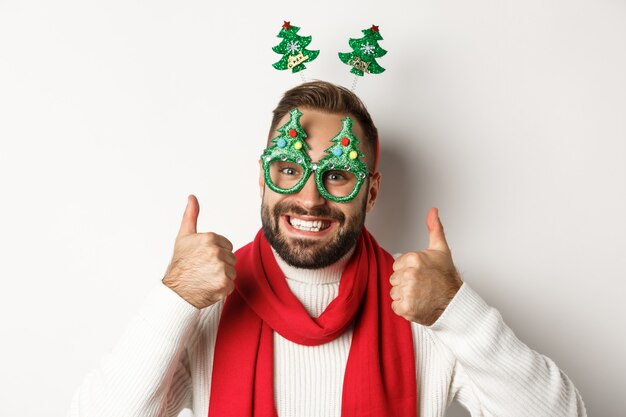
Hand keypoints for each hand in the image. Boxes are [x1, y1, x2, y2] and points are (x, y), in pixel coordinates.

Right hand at [162, 195, 236, 308]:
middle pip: (230, 258)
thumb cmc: (180, 264)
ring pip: (232, 271)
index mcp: (209, 238)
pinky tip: (209, 287)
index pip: (227, 245)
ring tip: (206, 278)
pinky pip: (231, 284)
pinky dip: (222, 288)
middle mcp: (216, 252)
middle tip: (204, 269)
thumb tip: (192, 197)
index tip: (203, 258)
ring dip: (222, 276)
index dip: (216, 253)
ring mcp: (220, 268)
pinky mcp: (224, 284)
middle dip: (220, 264)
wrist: (175, 291)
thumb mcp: (184, 236)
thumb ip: (191, 215)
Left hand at [390, 208, 462, 325]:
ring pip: (394, 292)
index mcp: (414, 259)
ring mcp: (408, 292)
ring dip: (404, 295)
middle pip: (394, 278)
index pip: (397, 265)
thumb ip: (434, 229)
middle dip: (405, 282)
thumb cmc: (447, 278)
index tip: (421, 274)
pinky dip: (404, 308)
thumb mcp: (441, 250)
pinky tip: (417, 303)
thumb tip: (433, 211)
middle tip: (422, 285)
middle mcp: (410, 274)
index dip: (408, 270)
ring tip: (420, 294)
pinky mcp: (406, 308)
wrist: (454, 303)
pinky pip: (395, 306)